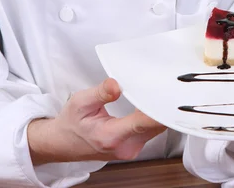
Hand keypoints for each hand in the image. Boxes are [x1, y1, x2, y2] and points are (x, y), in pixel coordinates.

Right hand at [28, 78, 165, 164]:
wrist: (62, 143)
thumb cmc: (71, 123)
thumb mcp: (80, 102)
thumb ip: (100, 93)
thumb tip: (116, 85)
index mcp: (110, 136)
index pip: (142, 123)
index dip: (158, 110)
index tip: (170, 97)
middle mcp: (124, 147)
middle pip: (155, 126)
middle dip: (163, 106)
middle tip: (169, 84)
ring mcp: (131, 149)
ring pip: (156, 128)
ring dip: (160, 110)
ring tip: (162, 90)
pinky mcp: (134, 146)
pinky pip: (151, 130)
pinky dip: (154, 116)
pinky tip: (154, 102)